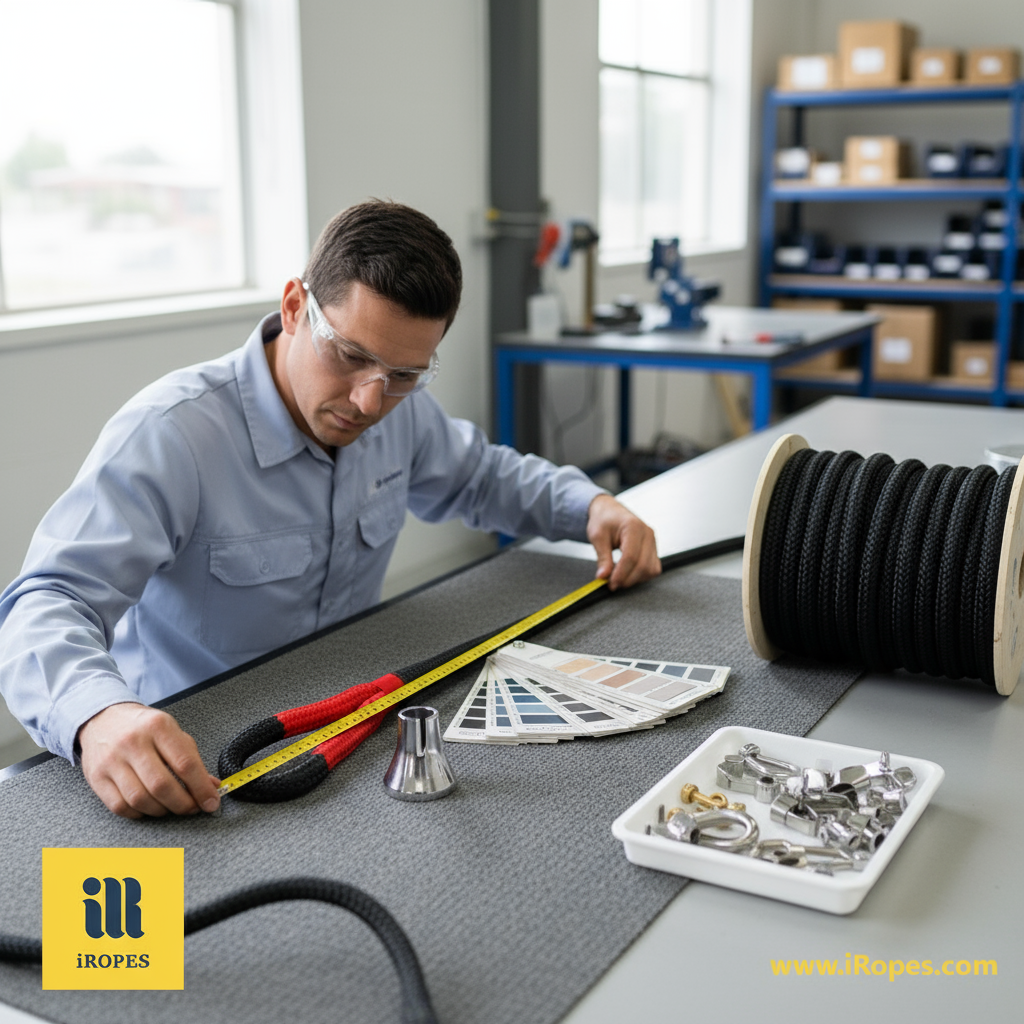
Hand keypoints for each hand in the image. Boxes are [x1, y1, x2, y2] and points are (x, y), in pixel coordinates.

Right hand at [77, 703, 220, 818]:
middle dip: (183, 804)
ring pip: (140, 799)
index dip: (201, 788)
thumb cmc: (143, 727)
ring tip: (171, 807)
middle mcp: (133, 742)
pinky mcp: (96, 778)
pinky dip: (139, 813)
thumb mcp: (172, 731)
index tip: (211, 802)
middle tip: (193, 808)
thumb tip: (211, 787)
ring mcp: (111, 761)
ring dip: (162, 811)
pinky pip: (120, 806)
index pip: (185, 763)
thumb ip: (191, 758)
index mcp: (158, 726)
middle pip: (161, 785)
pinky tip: (149, 807)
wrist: (103, 719)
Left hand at [586, 494, 660, 590]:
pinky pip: (653, 568)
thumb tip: (603, 576)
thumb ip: (602, 557)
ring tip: (619, 578)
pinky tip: (628, 574)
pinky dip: (642, 575)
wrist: (609, 511)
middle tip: (612, 584)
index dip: (621, 574)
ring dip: (635, 579)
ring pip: (651, 569)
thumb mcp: (597, 536)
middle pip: (643, 565)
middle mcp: (647, 533)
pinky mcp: (653, 549)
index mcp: (633, 527)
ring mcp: (653, 541)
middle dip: (627, 579)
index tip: (611, 584)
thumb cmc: (603, 520)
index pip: (631, 557)